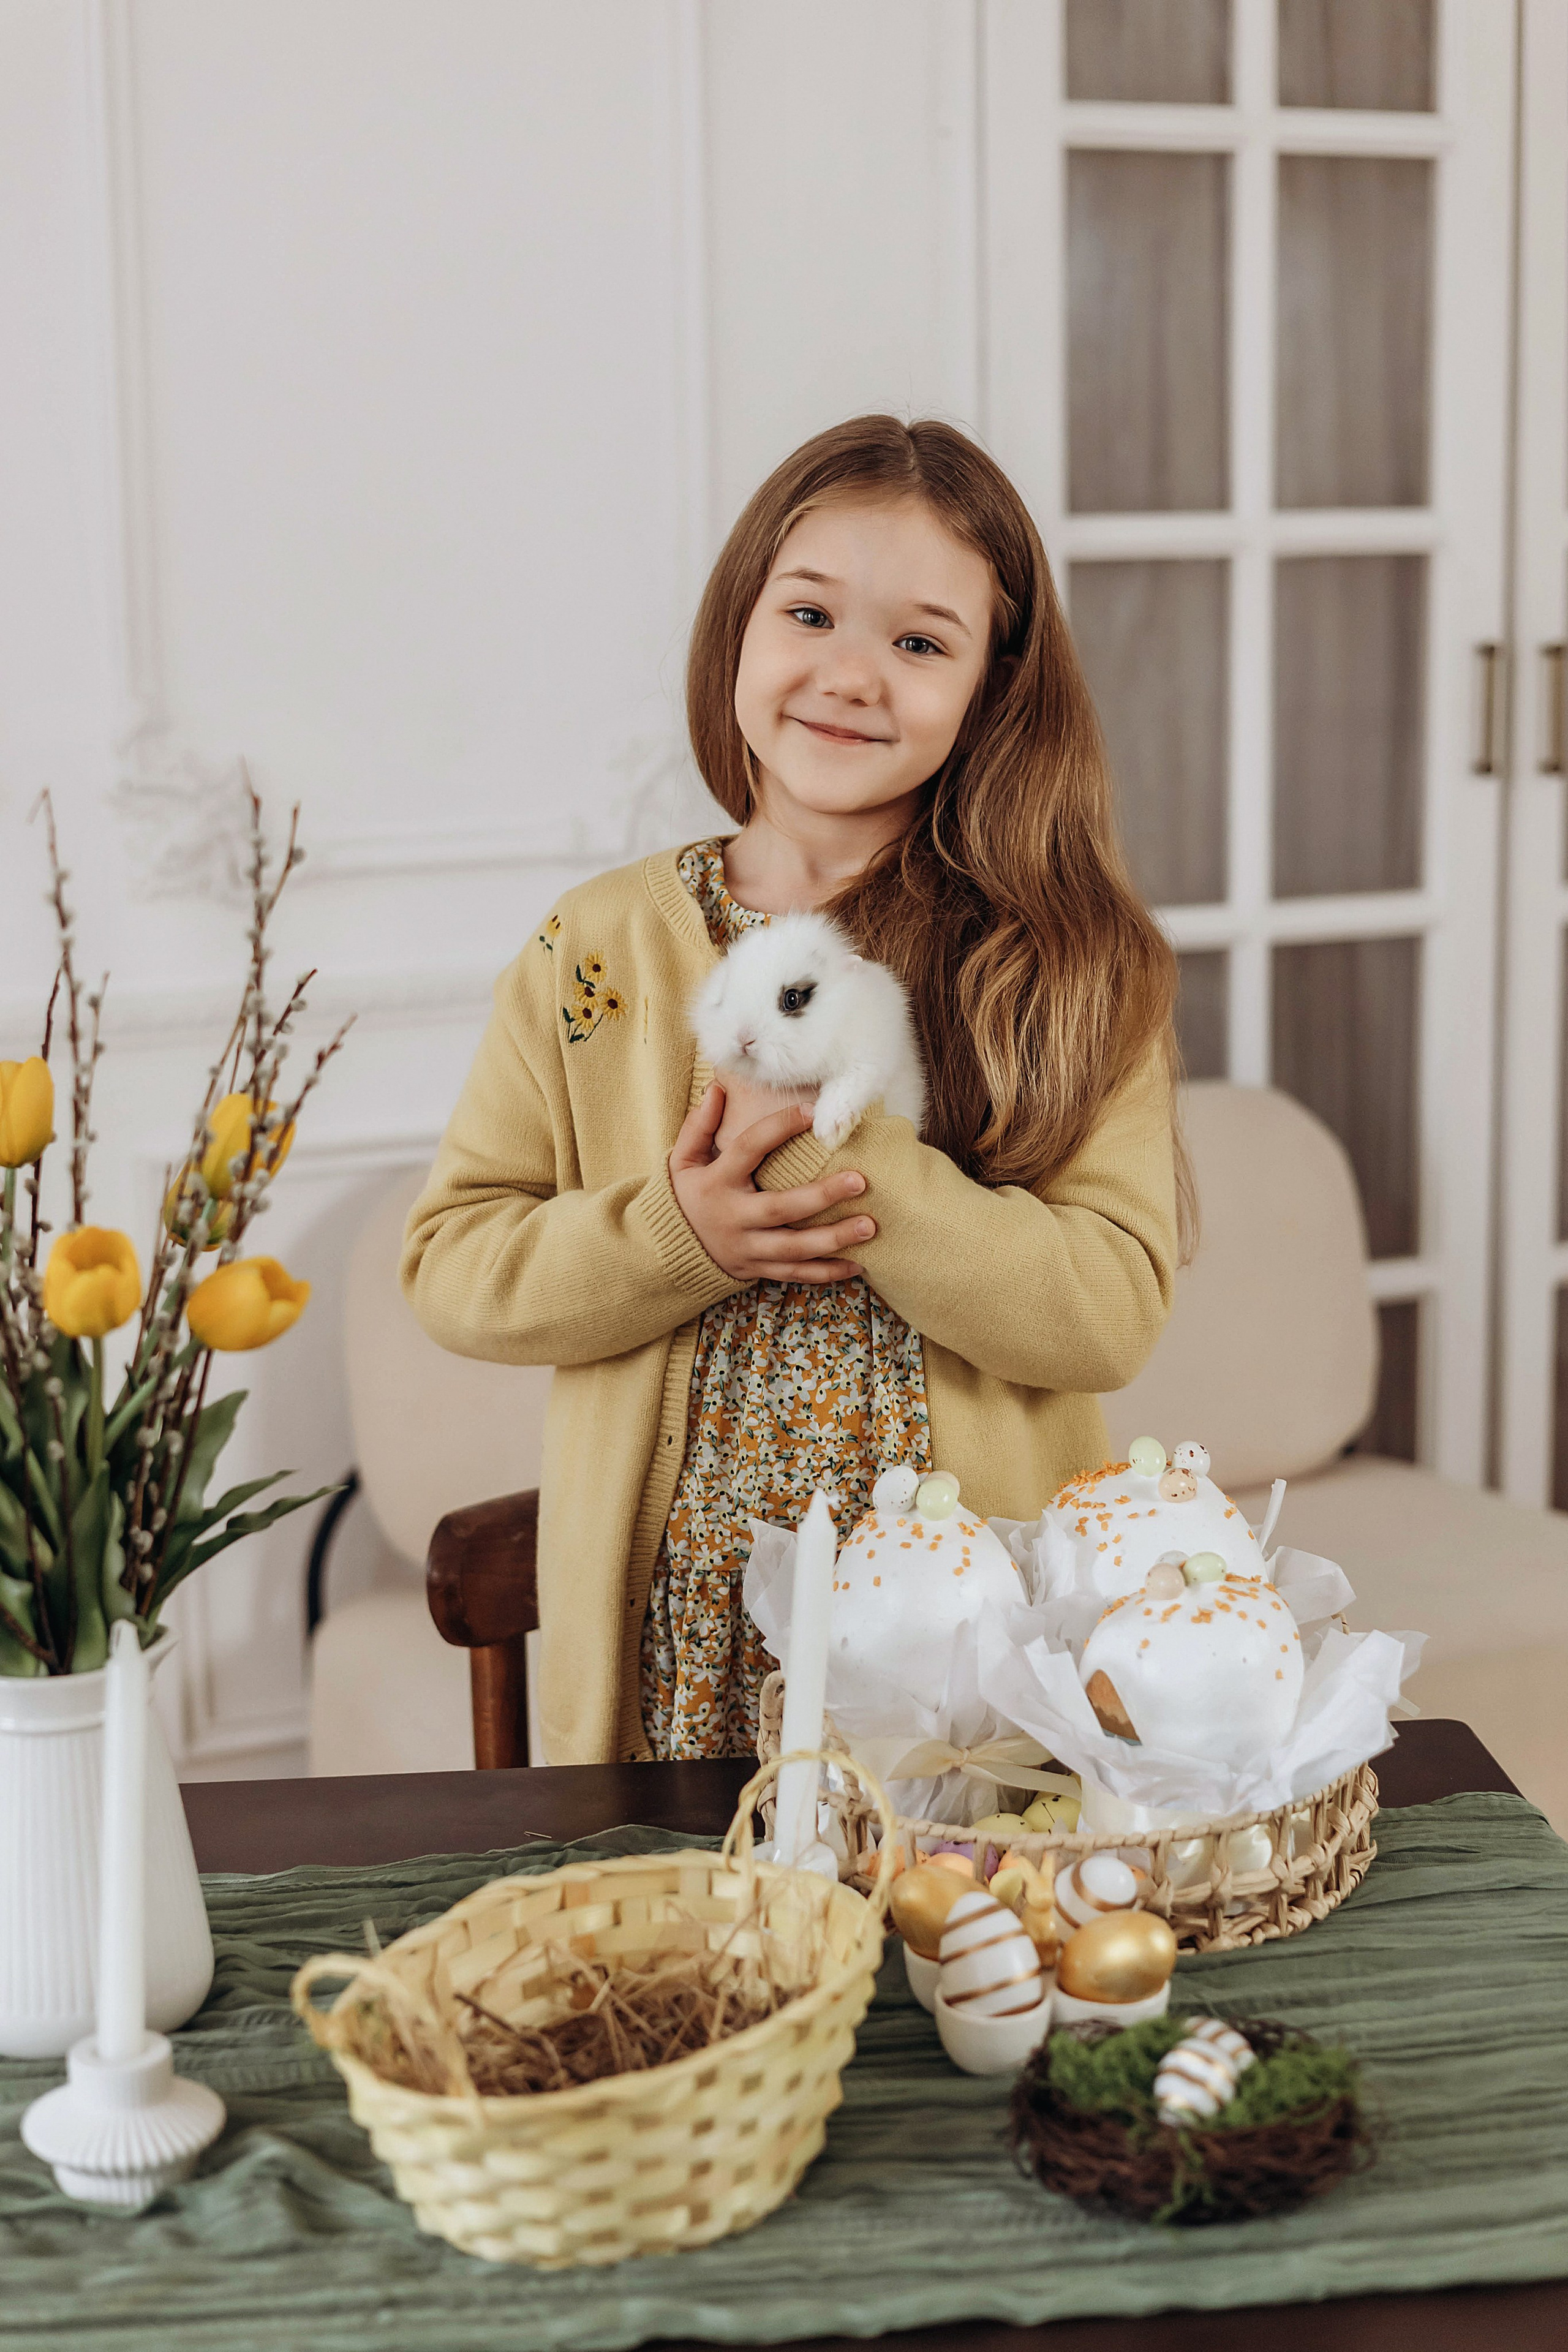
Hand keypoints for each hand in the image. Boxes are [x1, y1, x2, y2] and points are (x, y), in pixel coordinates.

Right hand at [668, 1084, 874, 1284]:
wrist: (670, 1251)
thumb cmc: (687, 1196)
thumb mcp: (682, 1160)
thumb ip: (698, 1125)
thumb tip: (717, 1087)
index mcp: (718, 1182)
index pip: (749, 1148)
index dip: (778, 1128)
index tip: (811, 1111)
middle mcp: (734, 1217)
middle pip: (780, 1208)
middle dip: (822, 1195)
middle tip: (860, 1180)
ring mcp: (748, 1248)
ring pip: (794, 1248)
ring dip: (834, 1239)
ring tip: (870, 1226)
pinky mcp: (758, 1269)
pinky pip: (796, 1274)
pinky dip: (827, 1272)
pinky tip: (858, 1265)